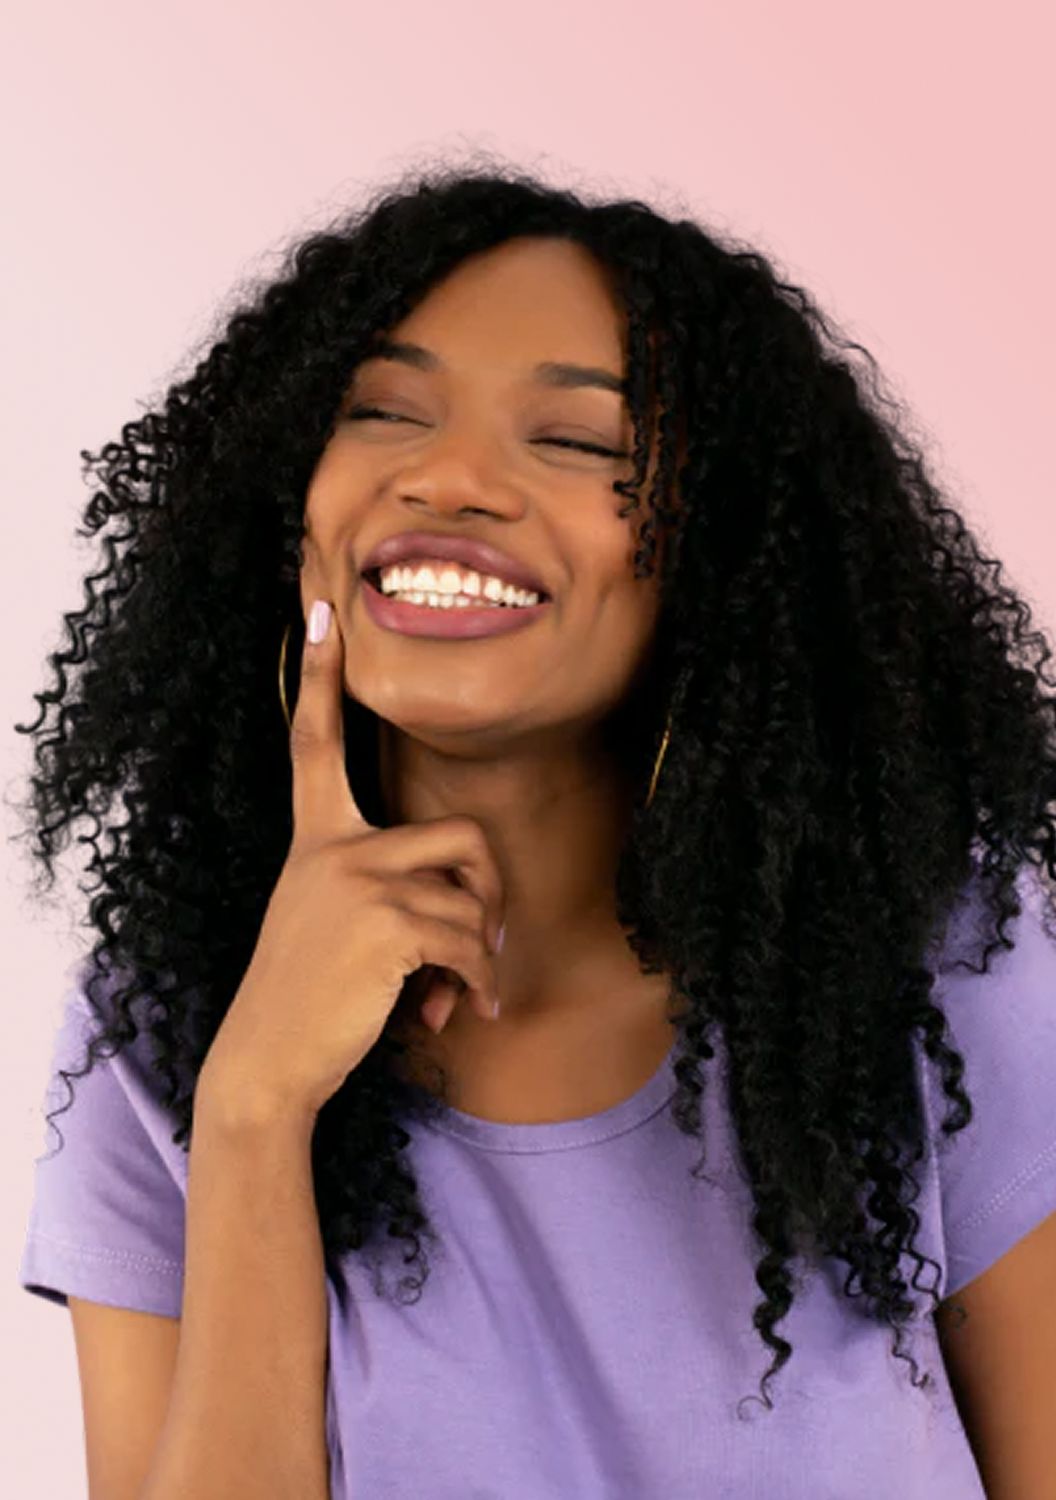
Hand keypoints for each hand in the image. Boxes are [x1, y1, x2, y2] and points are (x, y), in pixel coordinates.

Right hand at [201, 598, 503, 1120]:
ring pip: (472, 898)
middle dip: (493, 892)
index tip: (321, 613)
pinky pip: (469, 941)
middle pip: (465, 833)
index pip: (313, 741)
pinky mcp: (386, 922)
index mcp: (316, 838)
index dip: (317, 677)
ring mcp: (359, 880)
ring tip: (455, 993)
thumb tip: (479, 923)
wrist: (267, 1060)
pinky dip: (478, 982)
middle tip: (488, 938)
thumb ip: (392, 897)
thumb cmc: (309, 997)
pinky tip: (457, 1014)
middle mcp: (334, 846)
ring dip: (481, 955)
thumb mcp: (334, 924)